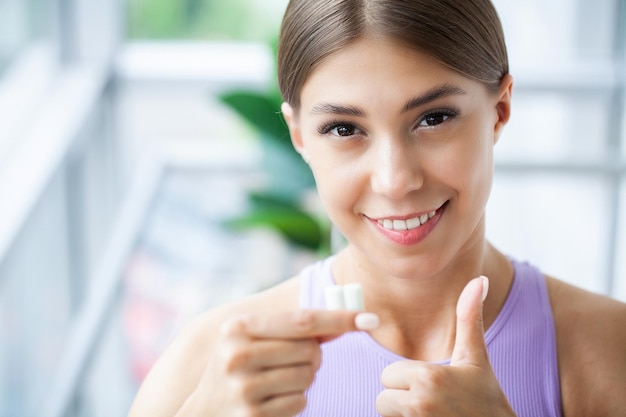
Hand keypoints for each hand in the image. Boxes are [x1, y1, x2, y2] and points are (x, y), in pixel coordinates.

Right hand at [181, 309, 378, 416]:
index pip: (302, 320)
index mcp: (238, 328)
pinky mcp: (255, 416)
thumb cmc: (236, 367)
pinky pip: (301, 401)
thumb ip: (294, 326)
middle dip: (310, 355)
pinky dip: (295, 399)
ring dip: (302, 378)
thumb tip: (345, 318)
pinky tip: (272, 399)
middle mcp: (238, 355)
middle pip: (310, 350)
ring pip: (308, 376)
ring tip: (275, 380)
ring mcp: (245, 388)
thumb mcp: (252, 338)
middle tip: (286, 360)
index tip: (368, 318)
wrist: (203, 411)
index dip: (338, 318)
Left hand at [376, 277, 516, 416]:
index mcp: (428, 377)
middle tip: (433, 403)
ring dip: (402, 416)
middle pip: (383, 398)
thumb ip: (469, 318)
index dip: (407, 380)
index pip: (388, 375)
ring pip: (386, 415)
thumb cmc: (487, 400)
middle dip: (402, 400)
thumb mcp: (476, 359)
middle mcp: (418, 402)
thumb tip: (480, 279)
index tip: (434, 386)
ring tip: (431, 415)